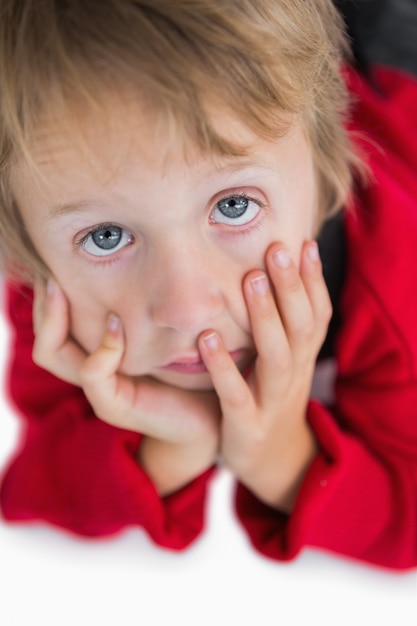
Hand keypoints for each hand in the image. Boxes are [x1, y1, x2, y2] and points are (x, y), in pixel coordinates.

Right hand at [32, 279, 220, 492]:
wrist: (212, 414)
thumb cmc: (192, 369)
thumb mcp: (164, 331)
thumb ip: (144, 307)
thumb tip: (135, 259)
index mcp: (97, 356)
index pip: (52, 327)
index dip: (48, 297)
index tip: (55, 263)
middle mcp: (90, 373)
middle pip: (43, 339)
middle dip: (43, 304)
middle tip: (51, 272)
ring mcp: (98, 391)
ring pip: (51, 355)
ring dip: (56, 319)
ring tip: (61, 287)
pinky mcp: (113, 406)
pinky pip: (92, 373)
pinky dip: (103, 346)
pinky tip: (117, 322)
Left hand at [198, 241, 331, 511]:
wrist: (273, 460)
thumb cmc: (272, 396)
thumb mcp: (287, 361)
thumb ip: (284, 324)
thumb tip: (275, 273)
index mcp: (303, 357)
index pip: (317, 314)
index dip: (313, 280)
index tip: (302, 242)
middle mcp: (295, 375)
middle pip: (301, 327)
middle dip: (290, 287)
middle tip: (276, 249)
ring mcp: (272, 401)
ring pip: (277, 357)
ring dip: (266, 318)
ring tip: (250, 281)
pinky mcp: (248, 426)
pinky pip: (237, 395)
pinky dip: (224, 368)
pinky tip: (208, 338)